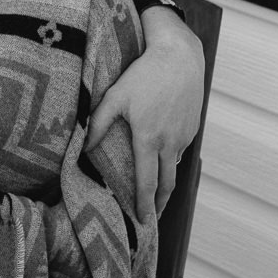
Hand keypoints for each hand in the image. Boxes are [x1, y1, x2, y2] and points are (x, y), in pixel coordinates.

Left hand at [86, 4, 203, 221]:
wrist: (180, 56)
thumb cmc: (143, 74)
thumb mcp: (115, 96)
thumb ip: (98, 123)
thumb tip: (84, 147)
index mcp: (148, 138)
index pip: (147, 182)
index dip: (144, 204)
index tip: (143, 221)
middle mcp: (169, 142)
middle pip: (166, 184)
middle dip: (159, 204)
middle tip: (151, 219)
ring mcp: (184, 136)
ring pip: (174, 167)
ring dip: (166, 183)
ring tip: (155, 195)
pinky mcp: (193, 127)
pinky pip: (180, 150)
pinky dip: (171, 160)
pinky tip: (161, 161)